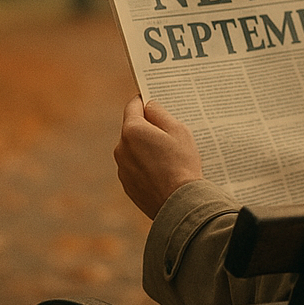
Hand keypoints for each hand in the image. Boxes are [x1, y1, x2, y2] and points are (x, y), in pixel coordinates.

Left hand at [114, 96, 203, 219]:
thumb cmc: (182, 164)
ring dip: (146, 149)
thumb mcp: (178, 130)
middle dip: (148, 129)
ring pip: (134, 150)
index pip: (134, 106)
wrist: (180, 203)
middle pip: (133, 129)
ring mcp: (122, 168)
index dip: (145, 101)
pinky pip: (135, 168)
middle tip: (169, 135)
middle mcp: (121, 148)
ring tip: (169, 158)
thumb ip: (160, 113)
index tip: (154, 102)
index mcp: (132, 130)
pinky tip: (164, 174)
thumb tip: (149, 106)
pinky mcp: (127, 185)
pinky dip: (146, 167)